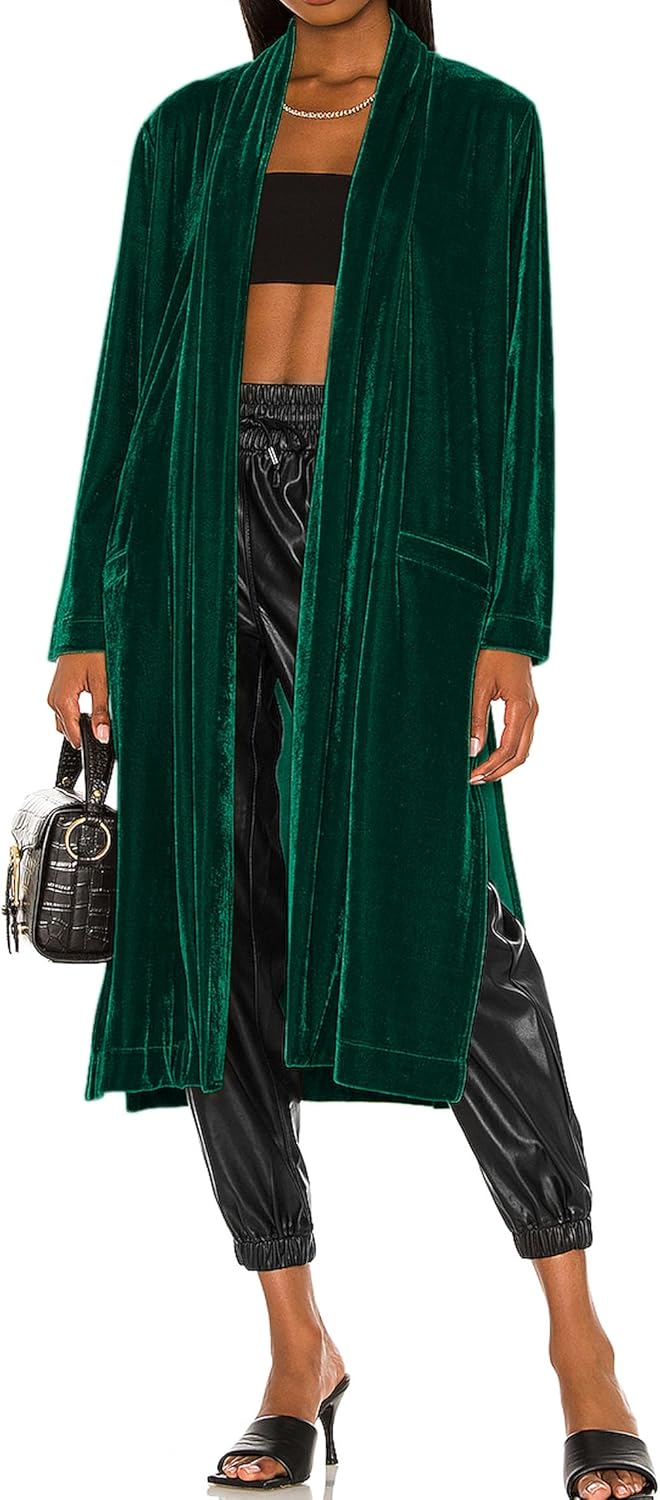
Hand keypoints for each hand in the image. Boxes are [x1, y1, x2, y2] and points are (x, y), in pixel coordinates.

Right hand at [47, 652, 110, 749]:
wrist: (84, 630)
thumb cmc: (92, 651)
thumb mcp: (102, 683)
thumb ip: (101, 712)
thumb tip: (102, 735)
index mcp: (63, 700)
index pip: (72, 734)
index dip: (89, 741)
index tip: (103, 742)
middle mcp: (54, 699)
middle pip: (68, 730)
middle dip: (85, 733)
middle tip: (105, 728)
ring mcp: (55, 695)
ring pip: (66, 722)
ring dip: (80, 724)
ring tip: (100, 718)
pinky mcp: (59, 691)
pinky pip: (66, 712)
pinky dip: (77, 716)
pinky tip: (92, 711)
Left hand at [468, 648, 537, 784]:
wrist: (509, 635)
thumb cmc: (493, 655)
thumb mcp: (479, 687)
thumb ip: (476, 719)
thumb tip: (473, 750)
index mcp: (521, 708)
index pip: (509, 750)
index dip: (491, 767)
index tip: (473, 775)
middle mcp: (532, 712)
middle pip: (520, 755)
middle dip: (499, 771)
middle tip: (476, 779)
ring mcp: (532, 710)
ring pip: (524, 748)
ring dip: (505, 764)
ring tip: (483, 771)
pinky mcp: (528, 707)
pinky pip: (523, 737)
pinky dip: (510, 752)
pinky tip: (493, 755)